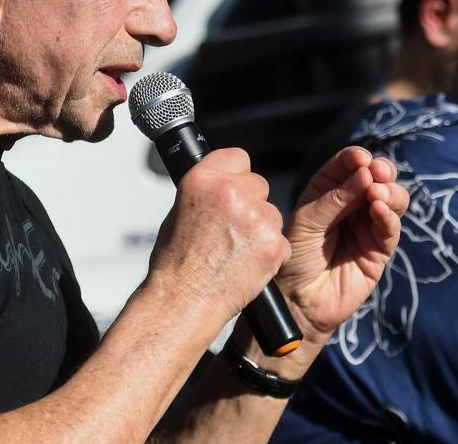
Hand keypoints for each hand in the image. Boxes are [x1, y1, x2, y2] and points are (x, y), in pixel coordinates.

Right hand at [145, 148, 289, 328]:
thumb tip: (222, 185)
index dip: (237, 175)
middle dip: (251, 203)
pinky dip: (270, 252)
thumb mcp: (179, 211)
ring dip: (261, 229)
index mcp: (203, 179)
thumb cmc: (176, 264)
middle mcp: (230, 192)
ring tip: (236, 252)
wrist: (183, 301)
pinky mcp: (274, 242)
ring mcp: (255, 217)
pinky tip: (247, 265)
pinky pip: (281, 240)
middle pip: (258, 184)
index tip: (235, 186)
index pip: (237, 157)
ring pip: (271, 213)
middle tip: (234, 229)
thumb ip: (207, 191)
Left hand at [277, 146, 405, 344]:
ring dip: (389, 192)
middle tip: (377, 173)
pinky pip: (391, 228)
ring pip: (391, 199)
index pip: (347, 165)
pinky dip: (389, 216)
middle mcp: (350, 205)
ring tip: (377, 193)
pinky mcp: (379, 250)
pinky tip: (379, 209)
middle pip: (375, 178)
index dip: (356, 158)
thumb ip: (335, 199)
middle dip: (380, 170)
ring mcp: (367, 226)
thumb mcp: (307, 221)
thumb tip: (366, 174)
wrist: (297, 300)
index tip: (361, 159)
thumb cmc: (294, 257)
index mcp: (327, 191)